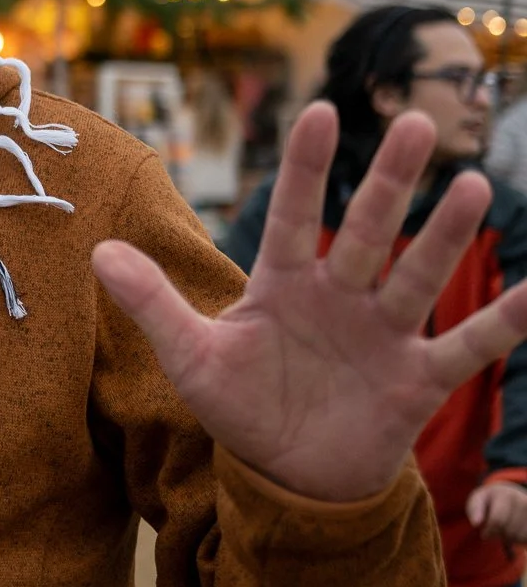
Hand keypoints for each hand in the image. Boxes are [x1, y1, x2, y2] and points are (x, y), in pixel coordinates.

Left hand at [93, 103, 526, 501]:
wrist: (287, 475)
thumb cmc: (239, 405)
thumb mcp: (191, 357)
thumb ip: (152, 304)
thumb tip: (99, 251)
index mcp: (282, 283)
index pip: (291, 214)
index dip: (303, 168)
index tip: (317, 111)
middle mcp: (338, 296)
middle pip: (365, 230)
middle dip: (386, 181)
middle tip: (412, 119)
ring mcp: (382, 334)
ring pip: (416, 275)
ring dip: (444, 234)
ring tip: (472, 183)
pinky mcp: (416, 379)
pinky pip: (465, 347)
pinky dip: (502, 324)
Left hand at [467, 482, 526, 544]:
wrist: (510, 495)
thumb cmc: (489, 500)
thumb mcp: (478, 499)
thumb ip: (474, 509)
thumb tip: (476, 523)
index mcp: (507, 495)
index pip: (497, 520)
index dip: (489, 531)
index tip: (483, 534)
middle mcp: (523, 501)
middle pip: (509, 531)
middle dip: (499, 534)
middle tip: (494, 530)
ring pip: (519, 537)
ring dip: (509, 537)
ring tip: (504, 527)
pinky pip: (526, 539)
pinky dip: (519, 539)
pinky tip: (515, 530)